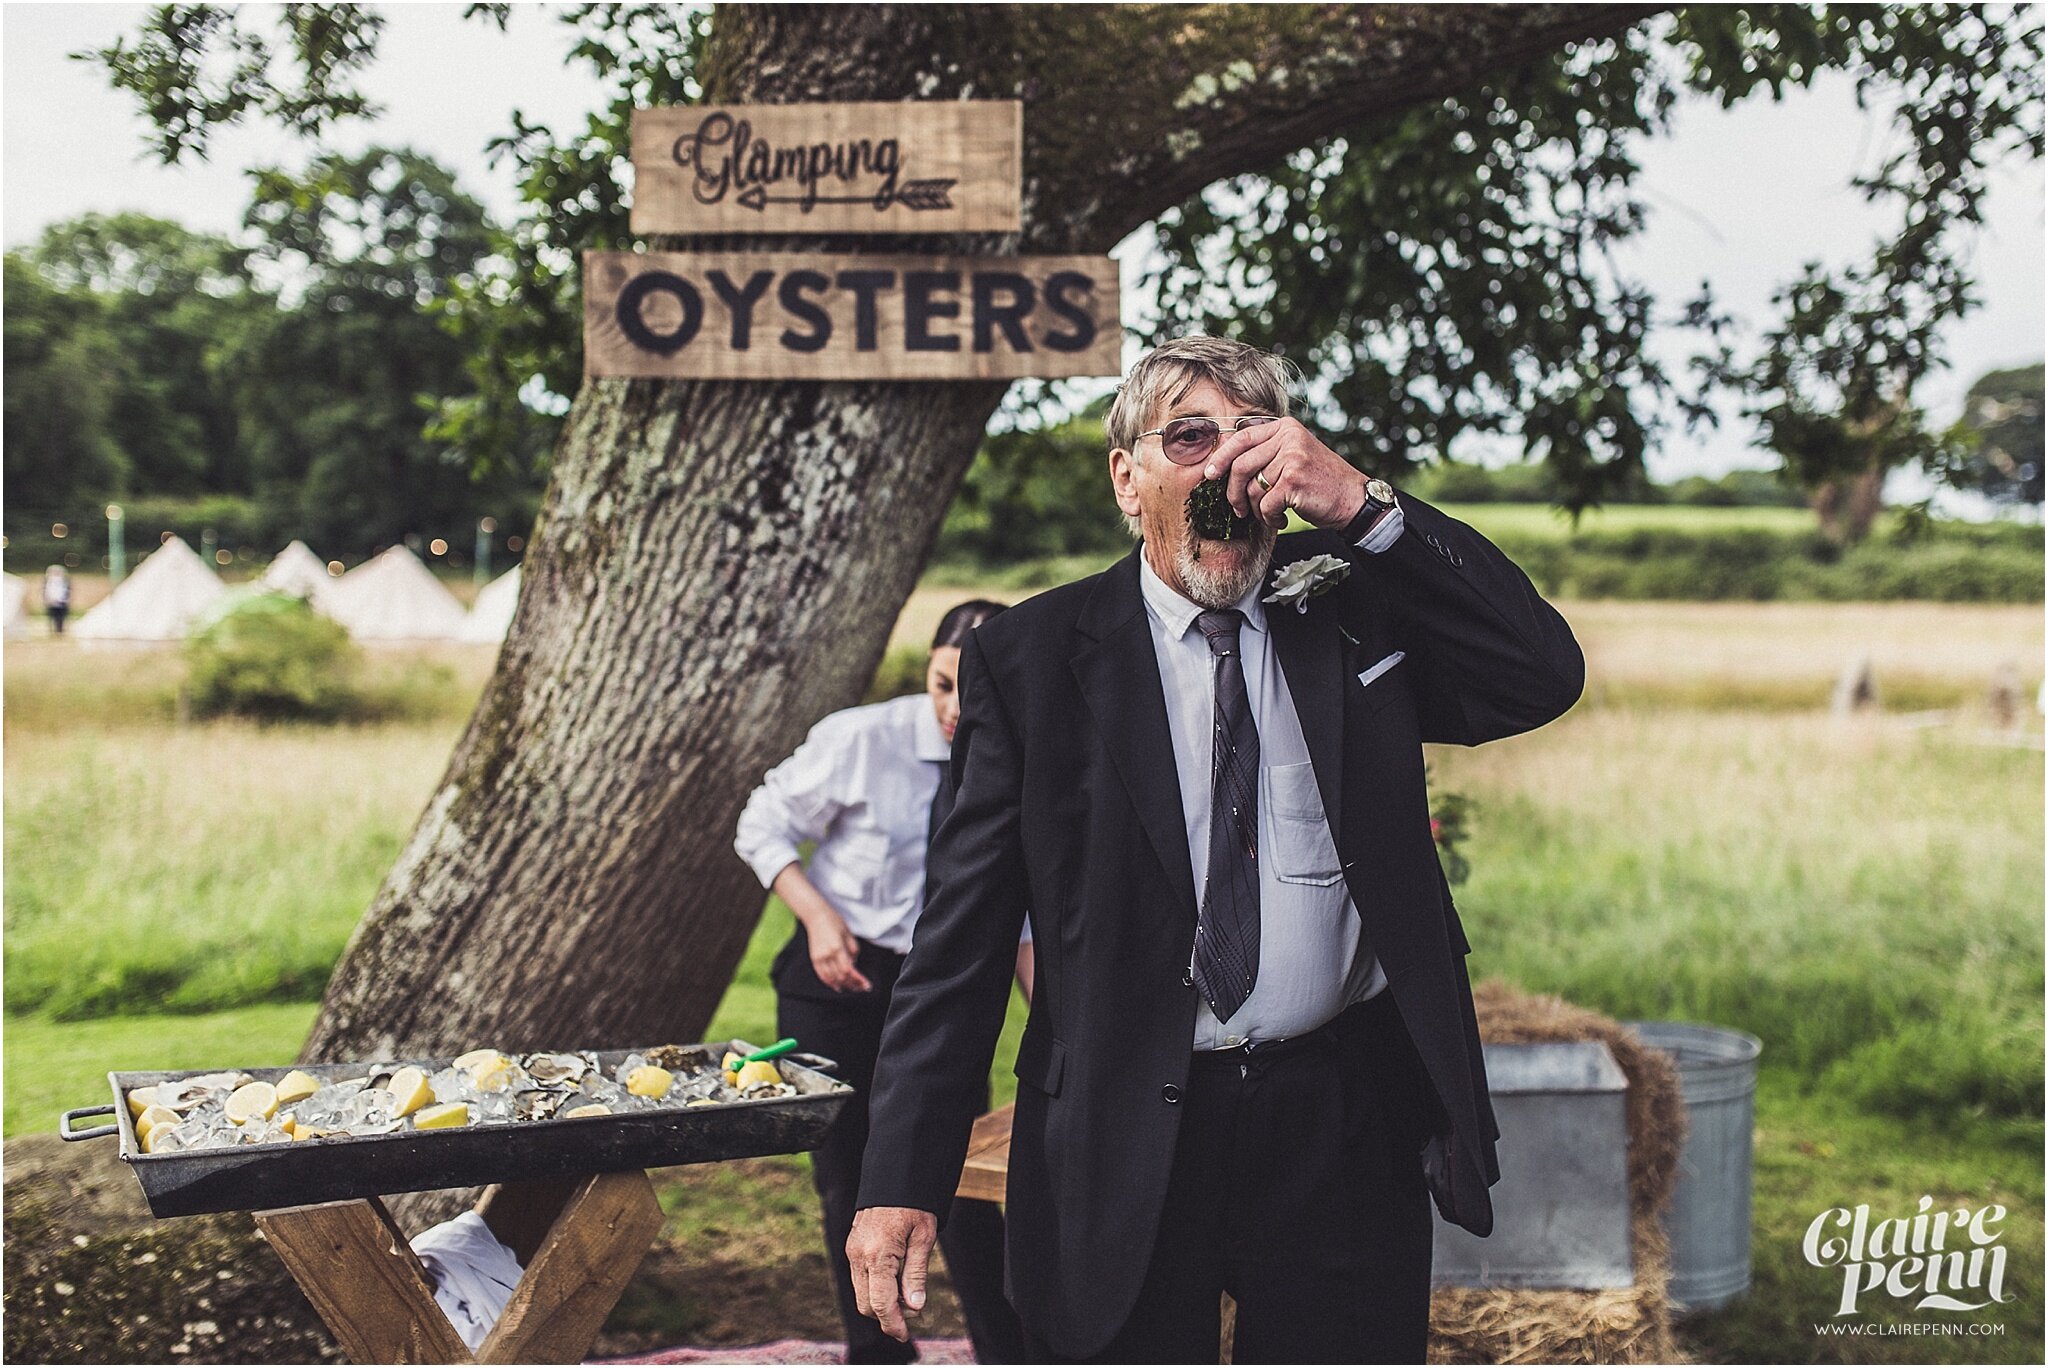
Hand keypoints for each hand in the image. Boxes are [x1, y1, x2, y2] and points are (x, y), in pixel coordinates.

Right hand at [805, 912, 872, 992]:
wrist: (816, 916)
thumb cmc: (833, 921)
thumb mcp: (849, 933)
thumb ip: (853, 950)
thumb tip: (854, 964)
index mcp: (838, 948)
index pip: (849, 970)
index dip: (858, 980)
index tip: (866, 984)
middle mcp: (827, 955)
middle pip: (841, 977)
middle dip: (852, 984)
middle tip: (861, 987)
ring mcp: (819, 958)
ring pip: (831, 979)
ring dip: (842, 985)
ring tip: (851, 988)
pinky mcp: (814, 959)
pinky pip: (822, 975)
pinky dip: (829, 982)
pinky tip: (836, 986)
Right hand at [848, 1206, 938, 1341]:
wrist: (894, 1177)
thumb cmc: (913, 1205)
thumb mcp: (923, 1238)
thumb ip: (916, 1274)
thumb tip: (915, 1307)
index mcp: (878, 1254)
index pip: (881, 1303)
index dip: (893, 1323)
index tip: (904, 1335)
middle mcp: (858, 1255)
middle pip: (866, 1304)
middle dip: (887, 1316)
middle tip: (913, 1314)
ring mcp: (851, 1251)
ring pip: (860, 1294)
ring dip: (880, 1303)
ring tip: (906, 1297)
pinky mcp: (851, 1247)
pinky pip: (859, 1278)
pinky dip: (874, 1288)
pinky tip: (894, 1282)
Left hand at [1202, 417, 1368, 531]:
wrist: (1353, 500)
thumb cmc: (1319, 483)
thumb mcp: (1293, 456)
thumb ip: (1266, 453)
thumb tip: (1221, 464)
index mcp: (1285, 427)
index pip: (1241, 437)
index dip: (1221, 457)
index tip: (1208, 474)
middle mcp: (1289, 437)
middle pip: (1241, 465)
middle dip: (1233, 492)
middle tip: (1238, 509)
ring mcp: (1292, 456)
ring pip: (1252, 488)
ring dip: (1257, 510)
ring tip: (1271, 514)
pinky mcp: (1294, 479)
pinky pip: (1265, 504)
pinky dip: (1270, 518)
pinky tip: (1282, 520)